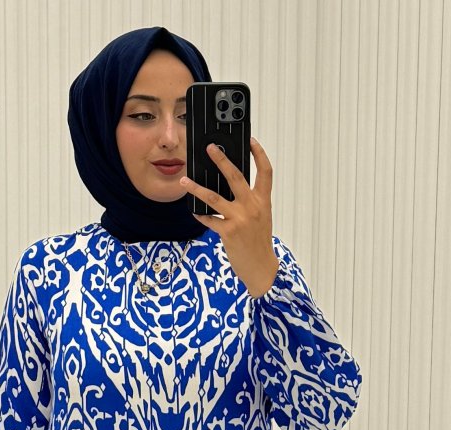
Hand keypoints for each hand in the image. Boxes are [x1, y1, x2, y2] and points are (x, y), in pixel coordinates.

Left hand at [179, 136, 278, 296]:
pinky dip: (200, 215)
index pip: (265, 172)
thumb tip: (232, 187)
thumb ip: (251, 201)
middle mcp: (252, 206)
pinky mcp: (228, 232)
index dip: (259, 154)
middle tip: (210, 148)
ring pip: (214, 197)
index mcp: (263, 201)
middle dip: (221, 160)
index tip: (251, 141)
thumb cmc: (259, 242)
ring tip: (184, 181)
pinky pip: (209, 219)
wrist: (262, 268)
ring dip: (196, 188)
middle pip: (236, 176)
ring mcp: (240, 219)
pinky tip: (194, 210)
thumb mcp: (261, 217)